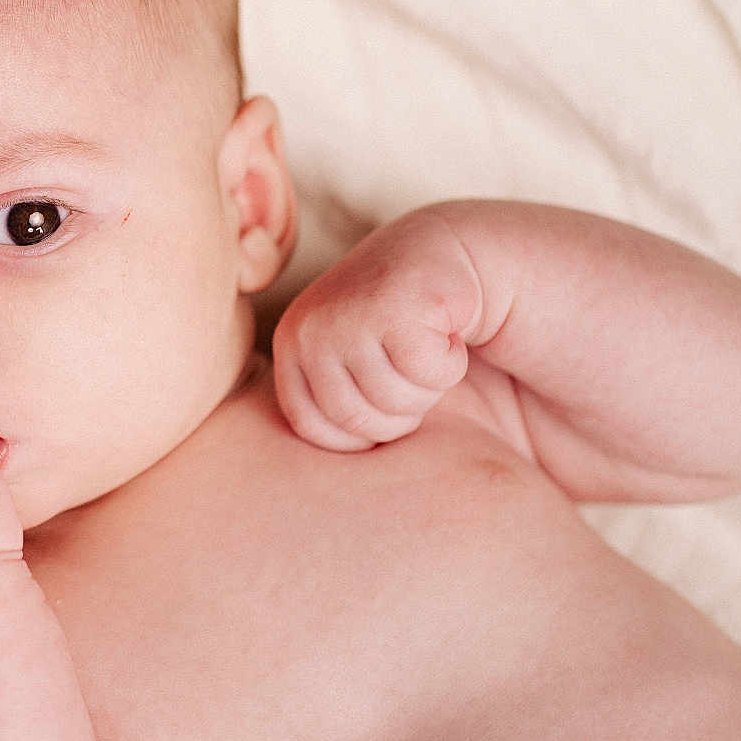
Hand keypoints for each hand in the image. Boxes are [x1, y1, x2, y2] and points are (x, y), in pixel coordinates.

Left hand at [271, 208, 481, 450]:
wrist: (440, 253)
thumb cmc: (393, 326)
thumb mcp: (342, 362)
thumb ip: (324, 401)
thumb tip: (305, 487)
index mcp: (290, 344)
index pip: (315, 429)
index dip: (359, 430)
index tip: (380, 398)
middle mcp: (309, 327)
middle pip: (358, 420)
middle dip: (398, 411)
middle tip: (410, 370)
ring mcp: (349, 313)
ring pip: (397, 400)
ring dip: (427, 386)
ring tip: (423, 346)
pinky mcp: (399, 304)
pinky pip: (431, 374)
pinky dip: (450, 363)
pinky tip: (444, 330)